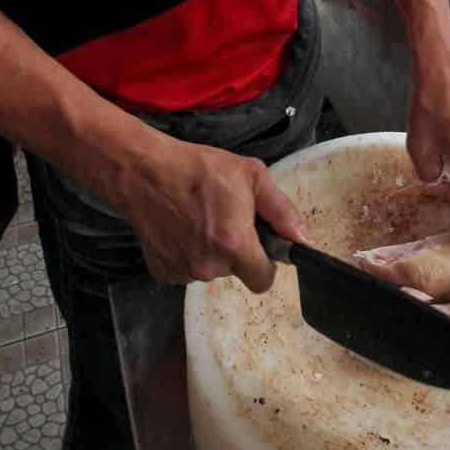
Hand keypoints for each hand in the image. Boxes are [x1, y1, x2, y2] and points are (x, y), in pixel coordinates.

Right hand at [118, 132, 311, 293]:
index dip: (265, 264)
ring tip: (197, 218)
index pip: (263, 281)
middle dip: (235, 250)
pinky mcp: (162, 273)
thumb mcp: (251, 175)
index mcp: (234, 244)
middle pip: (235, 271)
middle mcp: (209, 266)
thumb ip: (281, 211)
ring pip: (210, 270)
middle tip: (223, 217)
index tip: (258, 244)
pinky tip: (179, 227)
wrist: (145, 172)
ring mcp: (183, 273)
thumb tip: (304, 240)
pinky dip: (186, 254)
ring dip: (210, 252)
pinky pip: (185, 270)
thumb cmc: (200, 168)